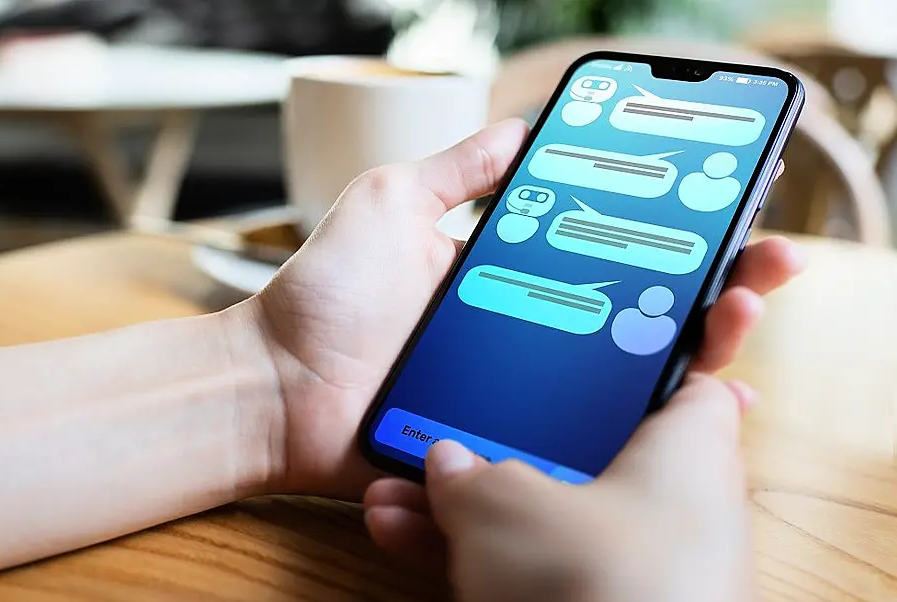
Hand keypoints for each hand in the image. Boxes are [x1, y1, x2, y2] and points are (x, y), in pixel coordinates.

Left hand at [246, 119, 802, 498]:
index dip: (671, 240)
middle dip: (711, 292)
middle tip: (766, 271)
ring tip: (743, 323)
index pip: (610, 254)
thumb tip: (521, 126)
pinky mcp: (508, 446)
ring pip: (630, 381)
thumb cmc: (326, 296)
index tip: (728, 220)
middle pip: (638, 317)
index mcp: (510, 278)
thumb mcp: (392, 202)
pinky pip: (588, 443)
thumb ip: (458, 170)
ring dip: (700, 355)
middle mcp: (529, 335)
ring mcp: (521, 394)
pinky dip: (651, 433)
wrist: (276, 387)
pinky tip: (703, 413)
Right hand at [364, 375, 756, 601]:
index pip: (681, 376)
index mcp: (684, 451)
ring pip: (539, 516)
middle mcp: (668, 509)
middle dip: (502, 441)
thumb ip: (474, 473)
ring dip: (464, 507)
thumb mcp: (509, 507)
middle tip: (450, 418)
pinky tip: (401, 534)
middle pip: (581, 450)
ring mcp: (628, 567)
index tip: (581, 327)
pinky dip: (472, 555)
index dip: (635, 347)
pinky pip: (527, 569)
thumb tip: (449, 464)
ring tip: (394, 491)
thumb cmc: (595, 584)